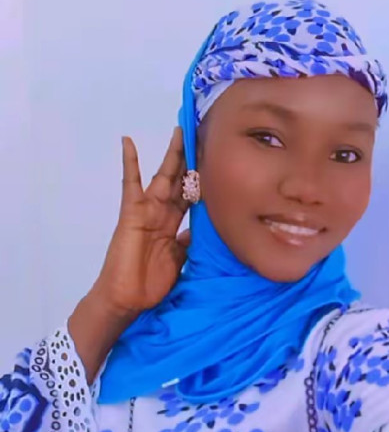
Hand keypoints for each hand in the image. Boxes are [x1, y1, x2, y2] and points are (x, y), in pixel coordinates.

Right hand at [92, 127, 189, 316]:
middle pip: (181, 181)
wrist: (128, 299)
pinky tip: (128, 142)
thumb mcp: (179, 260)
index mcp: (173, 224)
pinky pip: (130, 184)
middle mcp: (161, 213)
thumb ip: (188, 243)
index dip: (204, 180)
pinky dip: (129, 163)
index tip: (218, 162)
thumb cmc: (150, 284)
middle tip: (205, 136)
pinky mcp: (131, 212)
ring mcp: (146, 211)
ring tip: (181, 132)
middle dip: (192, 161)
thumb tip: (201, 231)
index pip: (192, 196)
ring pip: (163, 177)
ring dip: (172, 156)